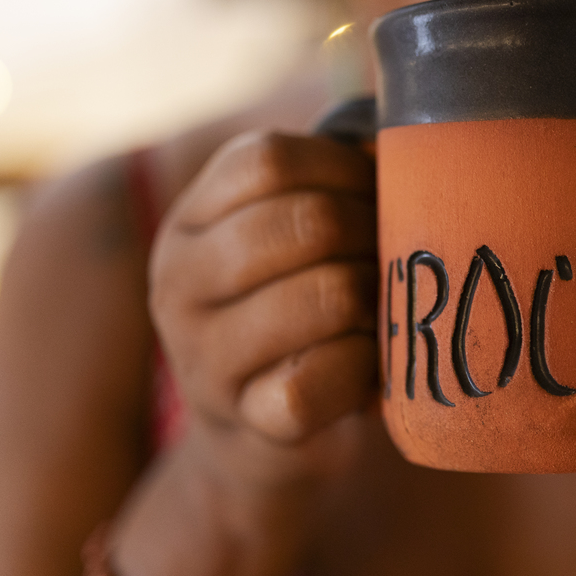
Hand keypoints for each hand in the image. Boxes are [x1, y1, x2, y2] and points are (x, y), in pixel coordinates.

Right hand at [149, 130, 378, 497]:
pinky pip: (323, 377)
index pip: (269, 160)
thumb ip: (327, 184)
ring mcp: (203, 355)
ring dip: (377, 299)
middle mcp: (178, 282)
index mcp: (190, 222)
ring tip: (382, 308)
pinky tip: (367, 363)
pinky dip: (365, 365)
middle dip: (373, 234)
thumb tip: (396, 141)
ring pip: (325, 295)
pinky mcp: (246, 420)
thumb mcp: (292, 242)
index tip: (376, 196)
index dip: (345, 169)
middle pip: (306, 222)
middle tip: (393, 257)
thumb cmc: (300, 314)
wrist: (260, 434)